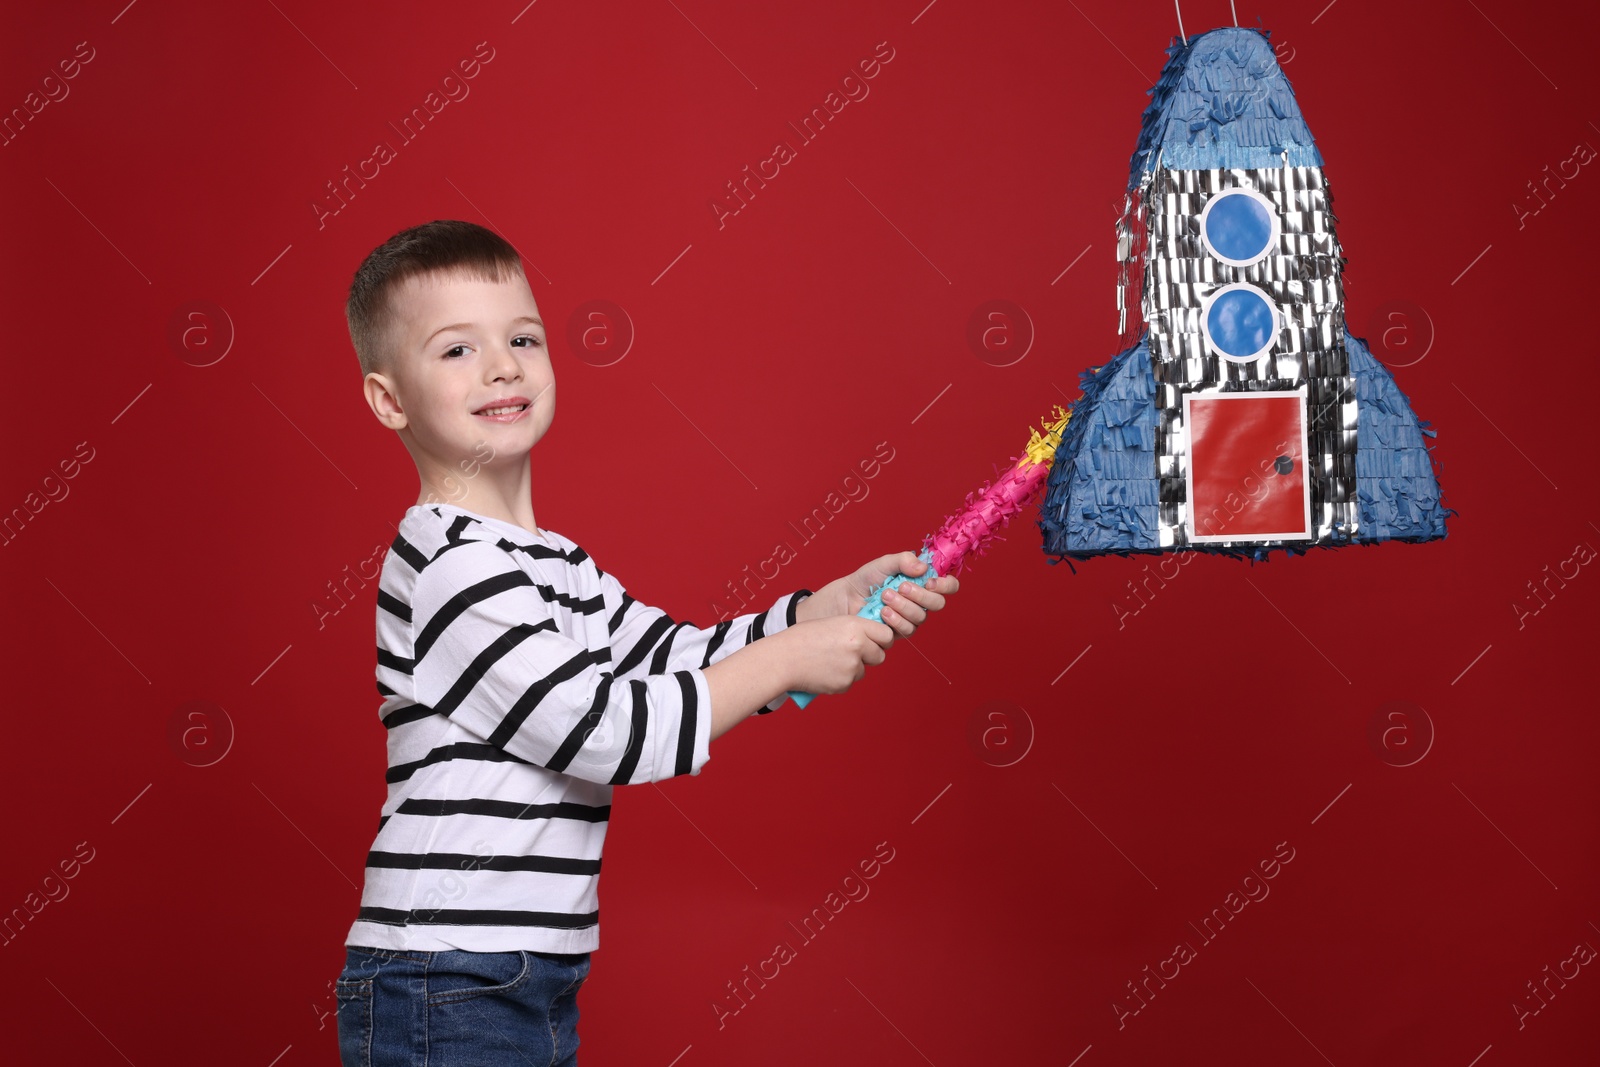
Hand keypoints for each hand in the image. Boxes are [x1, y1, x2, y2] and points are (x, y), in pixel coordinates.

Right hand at [778, 615, 894, 695]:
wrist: (784, 659)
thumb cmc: (803, 638)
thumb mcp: (833, 623)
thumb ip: (854, 630)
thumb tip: (871, 638)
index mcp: (855, 626)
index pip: (886, 635)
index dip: (881, 639)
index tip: (875, 641)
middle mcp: (858, 646)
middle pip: (880, 655)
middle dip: (870, 656)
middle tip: (852, 653)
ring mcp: (852, 667)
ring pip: (863, 670)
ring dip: (853, 668)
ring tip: (830, 661)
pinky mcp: (844, 684)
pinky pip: (850, 682)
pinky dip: (841, 679)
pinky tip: (824, 671)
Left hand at [803, 552, 959, 638]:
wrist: (845, 598)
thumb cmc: (866, 580)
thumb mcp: (884, 564)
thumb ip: (904, 560)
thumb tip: (923, 568)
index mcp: (922, 583)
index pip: (948, 586)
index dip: (946, 585)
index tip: (930, 581)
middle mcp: (920, 601)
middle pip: (937, 603)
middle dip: (920, 595)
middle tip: (901, 587)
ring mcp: (910, 618)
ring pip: (921, 617)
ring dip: (903, 606)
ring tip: (884, 596)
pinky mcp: (898, 632)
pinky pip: (907, 629)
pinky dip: (895, 619)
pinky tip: (882, 612)